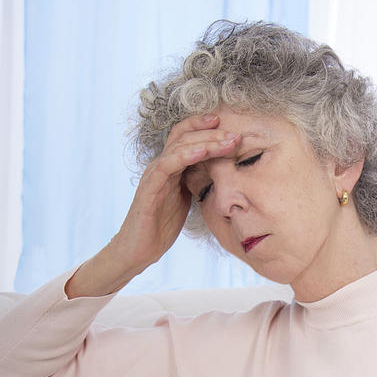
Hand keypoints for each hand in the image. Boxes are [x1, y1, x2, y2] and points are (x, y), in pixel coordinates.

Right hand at [109, 113, 240, 274]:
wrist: (140, 250)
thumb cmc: (161, 227)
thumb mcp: (186, 199)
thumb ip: (197, 182)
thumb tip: (222, 174)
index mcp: (171, 168)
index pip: (186, 136)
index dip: (206, 128)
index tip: (231, 127)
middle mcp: (161, 166)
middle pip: (185, 136)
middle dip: (213, 133)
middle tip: (237, 134)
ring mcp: (154, 175)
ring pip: (178, 147)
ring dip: (206, 142)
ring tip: (227, 141)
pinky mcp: (149, 188)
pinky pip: (166, 165)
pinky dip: (184, 155)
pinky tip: (202, 151)